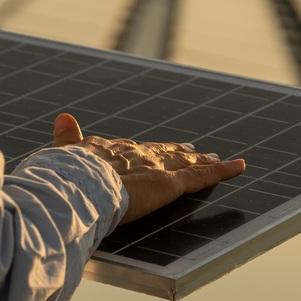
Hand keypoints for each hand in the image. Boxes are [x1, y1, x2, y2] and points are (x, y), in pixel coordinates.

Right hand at [51, 113, 245, 223]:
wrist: (78, 182)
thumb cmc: (65, 175)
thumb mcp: (63, 154)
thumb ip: (67, 138)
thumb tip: (63, 117)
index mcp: (112, 150)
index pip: (137, 150)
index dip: (150, 150)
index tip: (159, 149)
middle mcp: (137, 154)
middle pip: (164, 152)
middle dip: (179, 153)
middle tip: (194, 152)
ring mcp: (156, 167)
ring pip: (186, 163)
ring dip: (202, 162)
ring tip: (215, 159)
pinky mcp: (170, 183)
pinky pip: (202, 177)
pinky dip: (222, 171)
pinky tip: (238, 166)